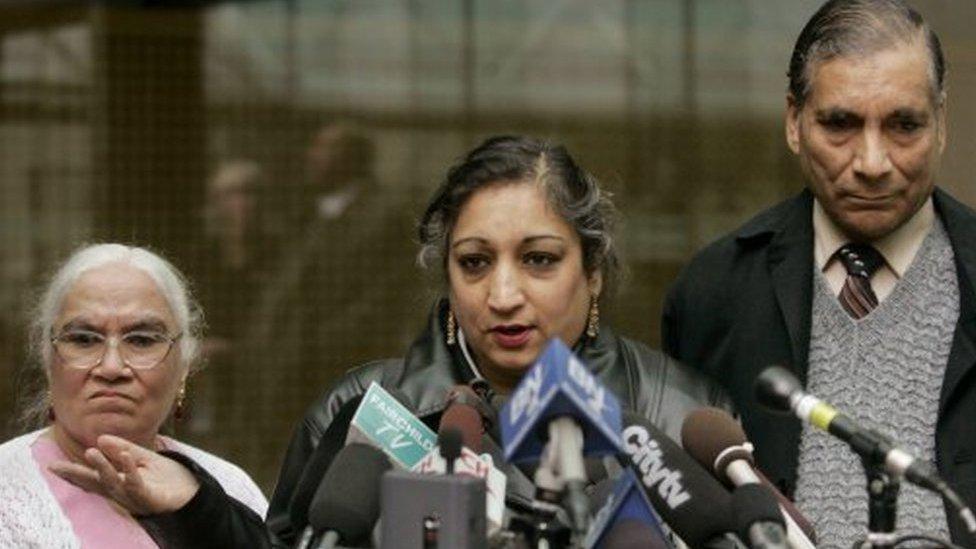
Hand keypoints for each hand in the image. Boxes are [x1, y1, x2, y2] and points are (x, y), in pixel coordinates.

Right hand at [49, 434, 199, 515]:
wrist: (191, 488)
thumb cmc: (164, 475)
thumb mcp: (142, 457)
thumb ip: (122, 449)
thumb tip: (99, 439)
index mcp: (117, 482)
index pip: (91, 477)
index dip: (72, 472)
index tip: (50, 466)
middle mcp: (121, 492)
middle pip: (97, 483)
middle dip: (82, 472)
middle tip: (66, 460)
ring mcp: (134, 497)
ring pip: (114, 484)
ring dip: (103, 468)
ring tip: (92, 452)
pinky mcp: (150, 499)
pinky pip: (137, 484)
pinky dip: (130, 469)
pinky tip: (126, 456)